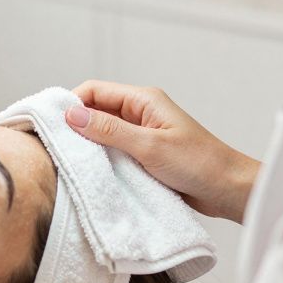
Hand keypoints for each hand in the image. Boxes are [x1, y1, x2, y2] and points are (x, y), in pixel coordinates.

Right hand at [68, 80, 258, 222]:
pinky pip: (113, 151)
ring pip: (102, 133)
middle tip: (55, 146)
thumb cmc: (200, 164)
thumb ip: (109, 131)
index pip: (94, 91)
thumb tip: (71, 115)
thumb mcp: (149, 146)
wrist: (230, 191)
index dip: (71, 104)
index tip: (51, 125)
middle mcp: (140, 113)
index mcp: (143, 100)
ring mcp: (141, 134)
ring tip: (70, 162)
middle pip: (95, 111)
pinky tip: (91, 173)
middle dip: (75, 126)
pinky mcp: (143, 155)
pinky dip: (101, 160)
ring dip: (88, 146)